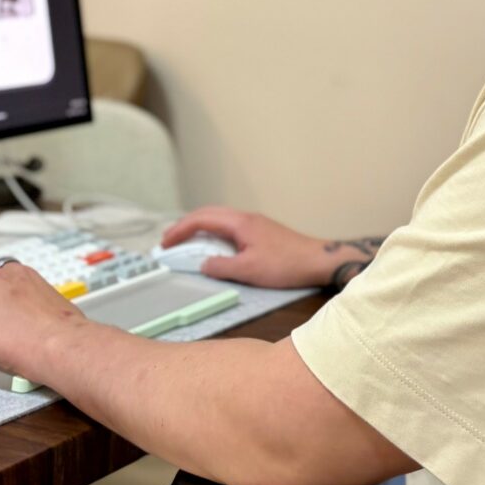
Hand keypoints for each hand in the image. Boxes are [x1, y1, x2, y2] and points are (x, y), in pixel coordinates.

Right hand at [160, 207, 345, 288]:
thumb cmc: (286, 264)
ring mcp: (254, 223)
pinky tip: (213, 246)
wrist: (319, 261)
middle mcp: (245, 217)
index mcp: (239, 222)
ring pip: (219, 219)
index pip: (201, 219)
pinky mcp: (261, 231)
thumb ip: (221, 267)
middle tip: (169, 241)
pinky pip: (229, 227)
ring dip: (199, 229)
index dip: (179, 230)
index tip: (165, 243)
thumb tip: (202, 264)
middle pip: (208, 214)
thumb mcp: (249, 270)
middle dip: (185, 226)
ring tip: (186, 243)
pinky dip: (214, 234)